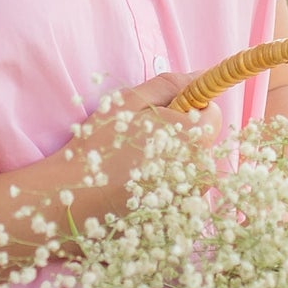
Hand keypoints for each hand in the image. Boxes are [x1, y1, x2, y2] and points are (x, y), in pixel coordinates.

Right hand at [66, 70, 223, 212]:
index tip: (159, 114)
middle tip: (142, 139)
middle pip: (203, 139)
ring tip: (136, 164)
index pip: (211, 112)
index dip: (187, 108)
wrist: (76, 199)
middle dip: (179, 133)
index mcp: (195, 138)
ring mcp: (193, 196)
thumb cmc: (100, 146)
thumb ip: (170, 85)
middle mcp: (202, 170)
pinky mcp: (180, 213)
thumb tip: (202, 75)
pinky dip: (165, 182)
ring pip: (191, 164)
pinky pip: (181, 187)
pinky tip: (137, 183)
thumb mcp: (130, 102)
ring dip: (172, 159)